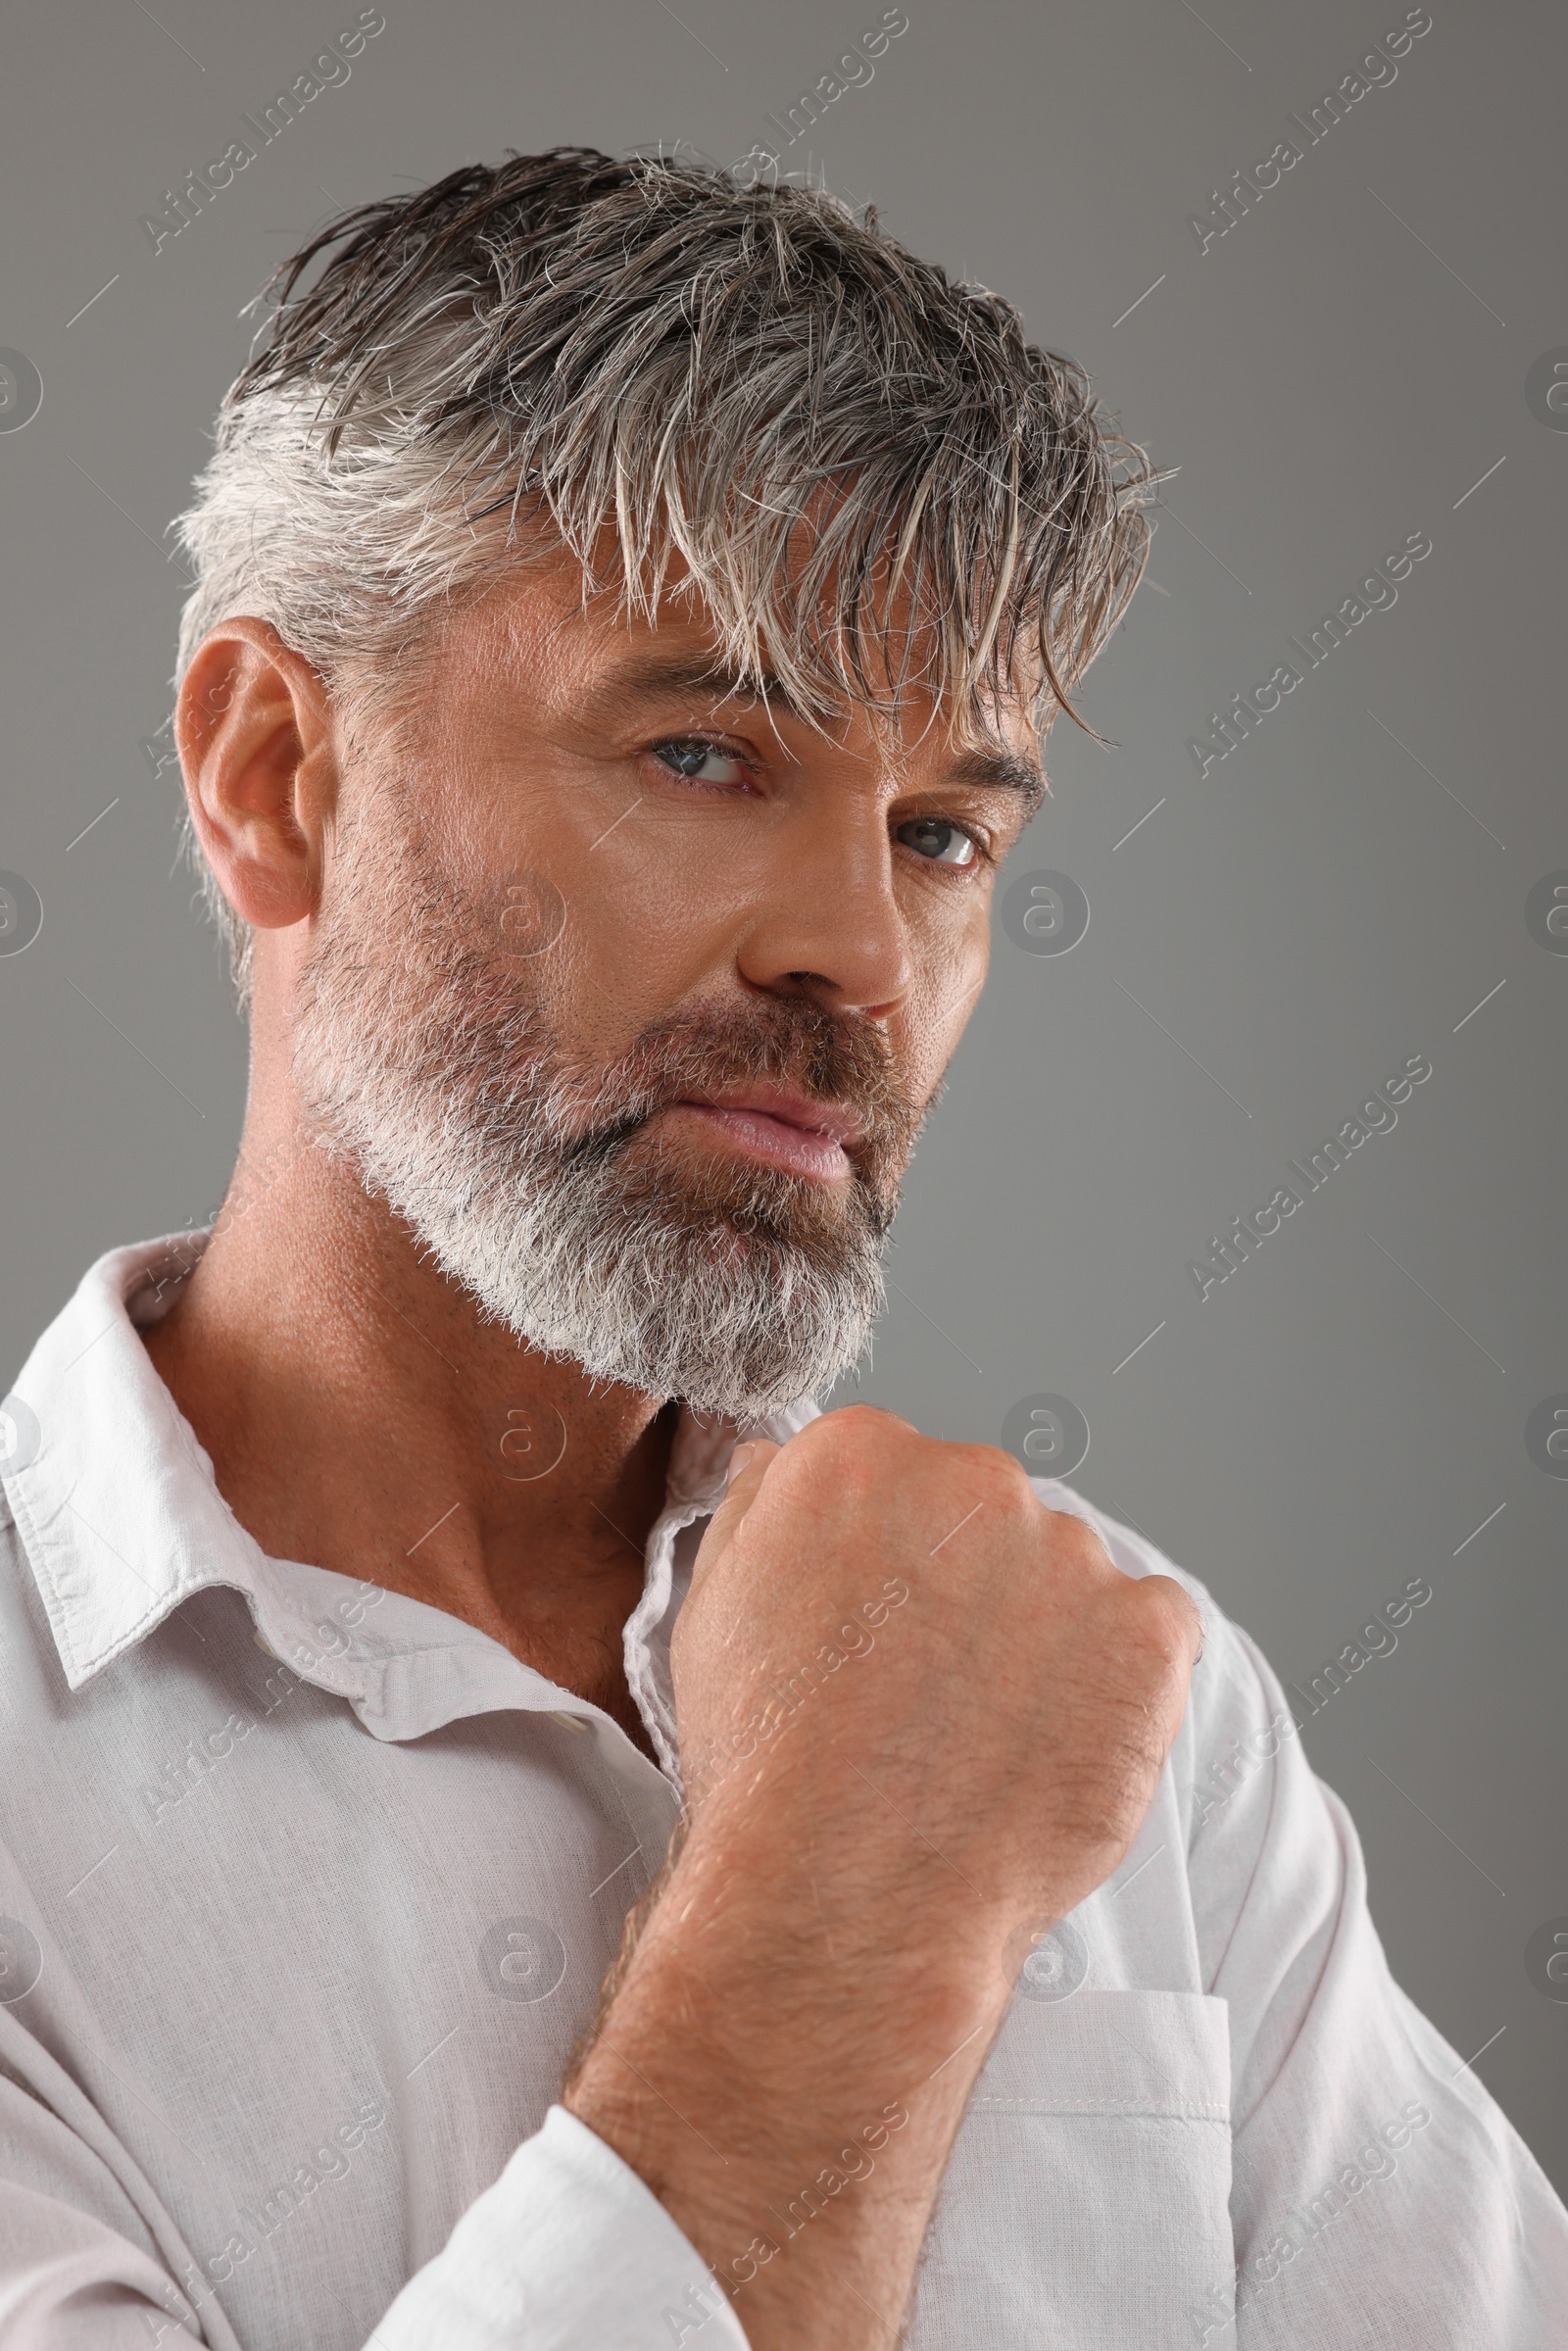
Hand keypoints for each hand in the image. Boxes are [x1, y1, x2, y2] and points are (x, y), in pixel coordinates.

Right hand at [672, 1403, 1200, 1955]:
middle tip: (931, 1687)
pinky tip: (1058, 1738)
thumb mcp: (711, 1610)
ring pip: (1070, 1573)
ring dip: (1045, 1633)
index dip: (886, 1553)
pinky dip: (1120, 1680)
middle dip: (968, 1582)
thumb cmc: (768, 1767)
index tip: (879, 1617)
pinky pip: (1156, 1629)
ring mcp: (1069, 1554)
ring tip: (989, 1732)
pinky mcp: (1145, 1631)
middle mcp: (970, 1479)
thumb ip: (759, 1510)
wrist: (848, 1894)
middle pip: (985, 1511)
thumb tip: (781, 1465)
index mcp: (859, 1457)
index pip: (894, 1469)